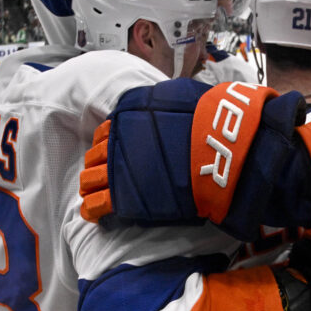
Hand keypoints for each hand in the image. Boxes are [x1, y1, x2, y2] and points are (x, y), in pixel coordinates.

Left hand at [79, 79, 306, 239]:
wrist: (219, 149)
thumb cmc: (208, 120)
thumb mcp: (181, 95)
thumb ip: (163, 102)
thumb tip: (166, 102)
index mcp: (128, 113)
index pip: (108, 131)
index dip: (111, 142)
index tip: (116, 150)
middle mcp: (118, 140)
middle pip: (97, 154)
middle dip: (99, 163)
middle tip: (105, 173)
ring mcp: (118, 169)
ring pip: (90, 179)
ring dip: (91, 185)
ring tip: (94, 193)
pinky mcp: (124, 197)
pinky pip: (96, 205)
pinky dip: (93, 209)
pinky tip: (94, 214)